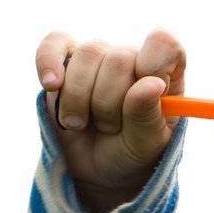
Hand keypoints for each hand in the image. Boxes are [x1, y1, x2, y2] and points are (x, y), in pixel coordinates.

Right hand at [35, 28, 185, 212]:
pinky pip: (54, 45)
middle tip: (109, 128)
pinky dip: (48, 63)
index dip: (153, 62)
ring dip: (79, 98)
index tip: (144, 87)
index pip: (165, 45)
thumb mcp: (146, 143)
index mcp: (165, 75)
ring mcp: (99, 58)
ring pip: (87, 55)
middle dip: (109, 102)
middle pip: (119, 58)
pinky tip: (51, 85)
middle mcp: (133, 59)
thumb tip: (150, 84)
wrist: (96, 168)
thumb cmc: (130, 152)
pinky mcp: (65, 61)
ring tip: (81, 124)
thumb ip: (147, 115)